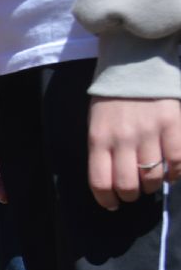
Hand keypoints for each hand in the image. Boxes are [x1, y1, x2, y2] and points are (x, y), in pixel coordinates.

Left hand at [87, 96, 180, 210]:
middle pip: (127, 184)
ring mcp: (149, 131)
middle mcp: (123, 138)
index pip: (100, 181)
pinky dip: (176, 174)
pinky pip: (177, 159)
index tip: (113, 204)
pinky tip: (172, 174)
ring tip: (152, 182)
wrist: (135, 65)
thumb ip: (103, 150)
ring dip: (153, 186)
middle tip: (134, 193)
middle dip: (130, 195)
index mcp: (99, 139)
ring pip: (153, 175)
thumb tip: (112, 182)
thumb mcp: (97, 124)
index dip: (107, 199)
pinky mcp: (172, 123)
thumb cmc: (113, 99)